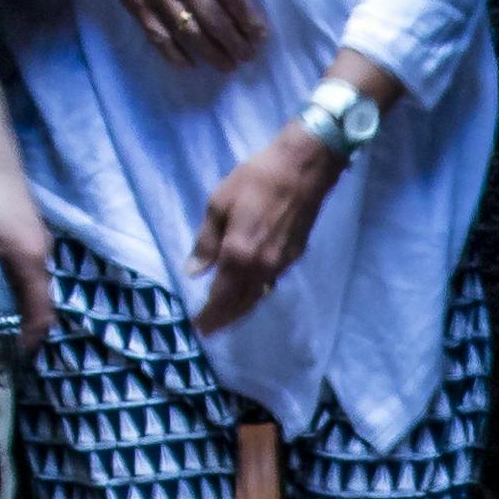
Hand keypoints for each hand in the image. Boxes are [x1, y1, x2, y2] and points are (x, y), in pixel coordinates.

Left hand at [0, 139, 58, 349]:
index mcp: (32, 258)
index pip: (40, 315)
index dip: (24, 341)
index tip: (0, 360)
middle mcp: (38, 249)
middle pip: (30, 299)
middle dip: (7, 321)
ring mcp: (28, 233)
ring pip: (18, 279)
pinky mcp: (15, 220)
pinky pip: (11, 262)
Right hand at [47, 0, 252, 70]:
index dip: (248, 18)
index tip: (260, 33)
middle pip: (213, 21)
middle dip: (234, 43)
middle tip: (247, 55)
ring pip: (189, 34)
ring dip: (211, 54)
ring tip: (227, 65)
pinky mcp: (133, 4)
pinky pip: (158, 36)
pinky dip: (175, 55)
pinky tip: (189, 64)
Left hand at [188, 120, 345, 327]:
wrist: (304, 168)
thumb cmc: (256, 179)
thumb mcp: (219, 203)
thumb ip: (206, 241)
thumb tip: (194, 271)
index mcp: (238, 254)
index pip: (220, 296)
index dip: (209, 314)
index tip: (198, 326)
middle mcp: (260, 267)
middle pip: (241, 304)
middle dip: (224, 319)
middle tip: (210, 330)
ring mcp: (280, 264)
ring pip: (257, 297)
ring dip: (241, 311)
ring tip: (227, 318)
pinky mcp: (293, 257)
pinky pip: (270, 284)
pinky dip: (256, 295)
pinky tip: (250, 292)